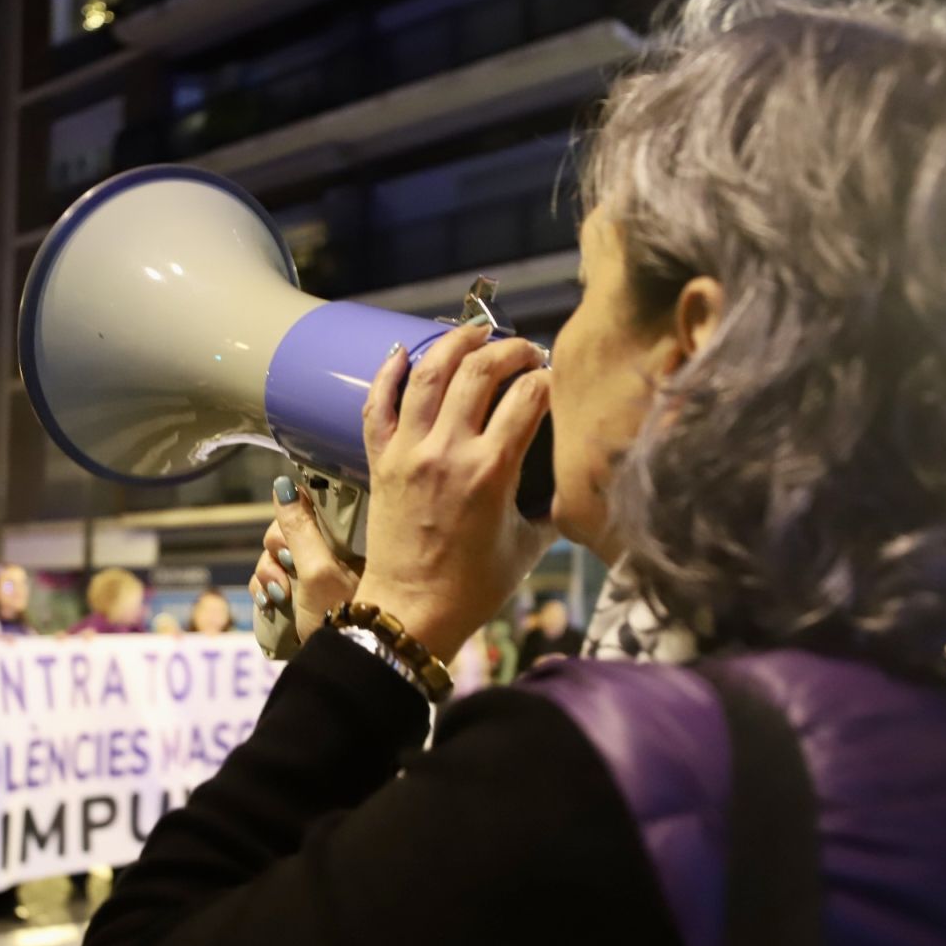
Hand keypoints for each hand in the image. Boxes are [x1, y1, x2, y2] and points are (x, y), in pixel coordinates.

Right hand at [251, 478, 361, 642]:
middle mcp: (332, 551)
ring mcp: (314, 574)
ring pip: (273, 555)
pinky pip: (269, 579)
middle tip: (285, 568)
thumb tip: (284, 485)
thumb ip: (299, 528)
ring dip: (268, 572)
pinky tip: (270, 604)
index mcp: (347, 538)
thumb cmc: (340, 616)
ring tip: (279, 595)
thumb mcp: (317, 571)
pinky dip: (265, 589)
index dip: (294, 514)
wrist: (345, 666)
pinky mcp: (299, 594)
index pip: (311, 504)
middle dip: (276, 550)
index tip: (291, 537)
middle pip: (286, 530)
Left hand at [350, 324, 554, 657]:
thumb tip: (569, 482)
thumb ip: (550, 506)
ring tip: (475, 333)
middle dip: (509, 349)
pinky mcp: (381, 462)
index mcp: (492, 471)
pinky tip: (401, 351)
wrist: (410, 613)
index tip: (557, 379)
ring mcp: (410, 453)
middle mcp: (449, 452)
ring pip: (429, 374)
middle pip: (480, 372)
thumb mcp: (528, 546)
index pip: (529, 397)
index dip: (550, 378)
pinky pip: (377, 404)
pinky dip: (387, 372)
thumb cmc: (473, 588)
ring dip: (454, 343)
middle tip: (524, 350)